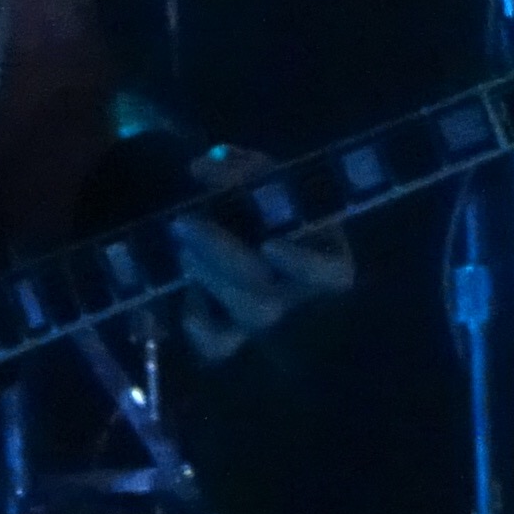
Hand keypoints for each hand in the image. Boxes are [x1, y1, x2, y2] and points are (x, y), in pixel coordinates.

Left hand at [167, 145, 354, 361]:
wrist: (235, 223)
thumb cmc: (264, 198)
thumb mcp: (260, 175)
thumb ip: (239, 169)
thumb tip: (202, 168)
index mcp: (323, 254)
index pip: (331, 272)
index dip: (304, 265)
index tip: (270, 244)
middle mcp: (298, 293)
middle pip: (269, 297)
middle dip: (223, 258)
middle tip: (185, 224)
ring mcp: (265, 316)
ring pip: (245, 315)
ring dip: (209, 279)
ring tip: (182, 248)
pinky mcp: (233, 333)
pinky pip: (218, 346)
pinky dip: (198, 326)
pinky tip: (182, 300)